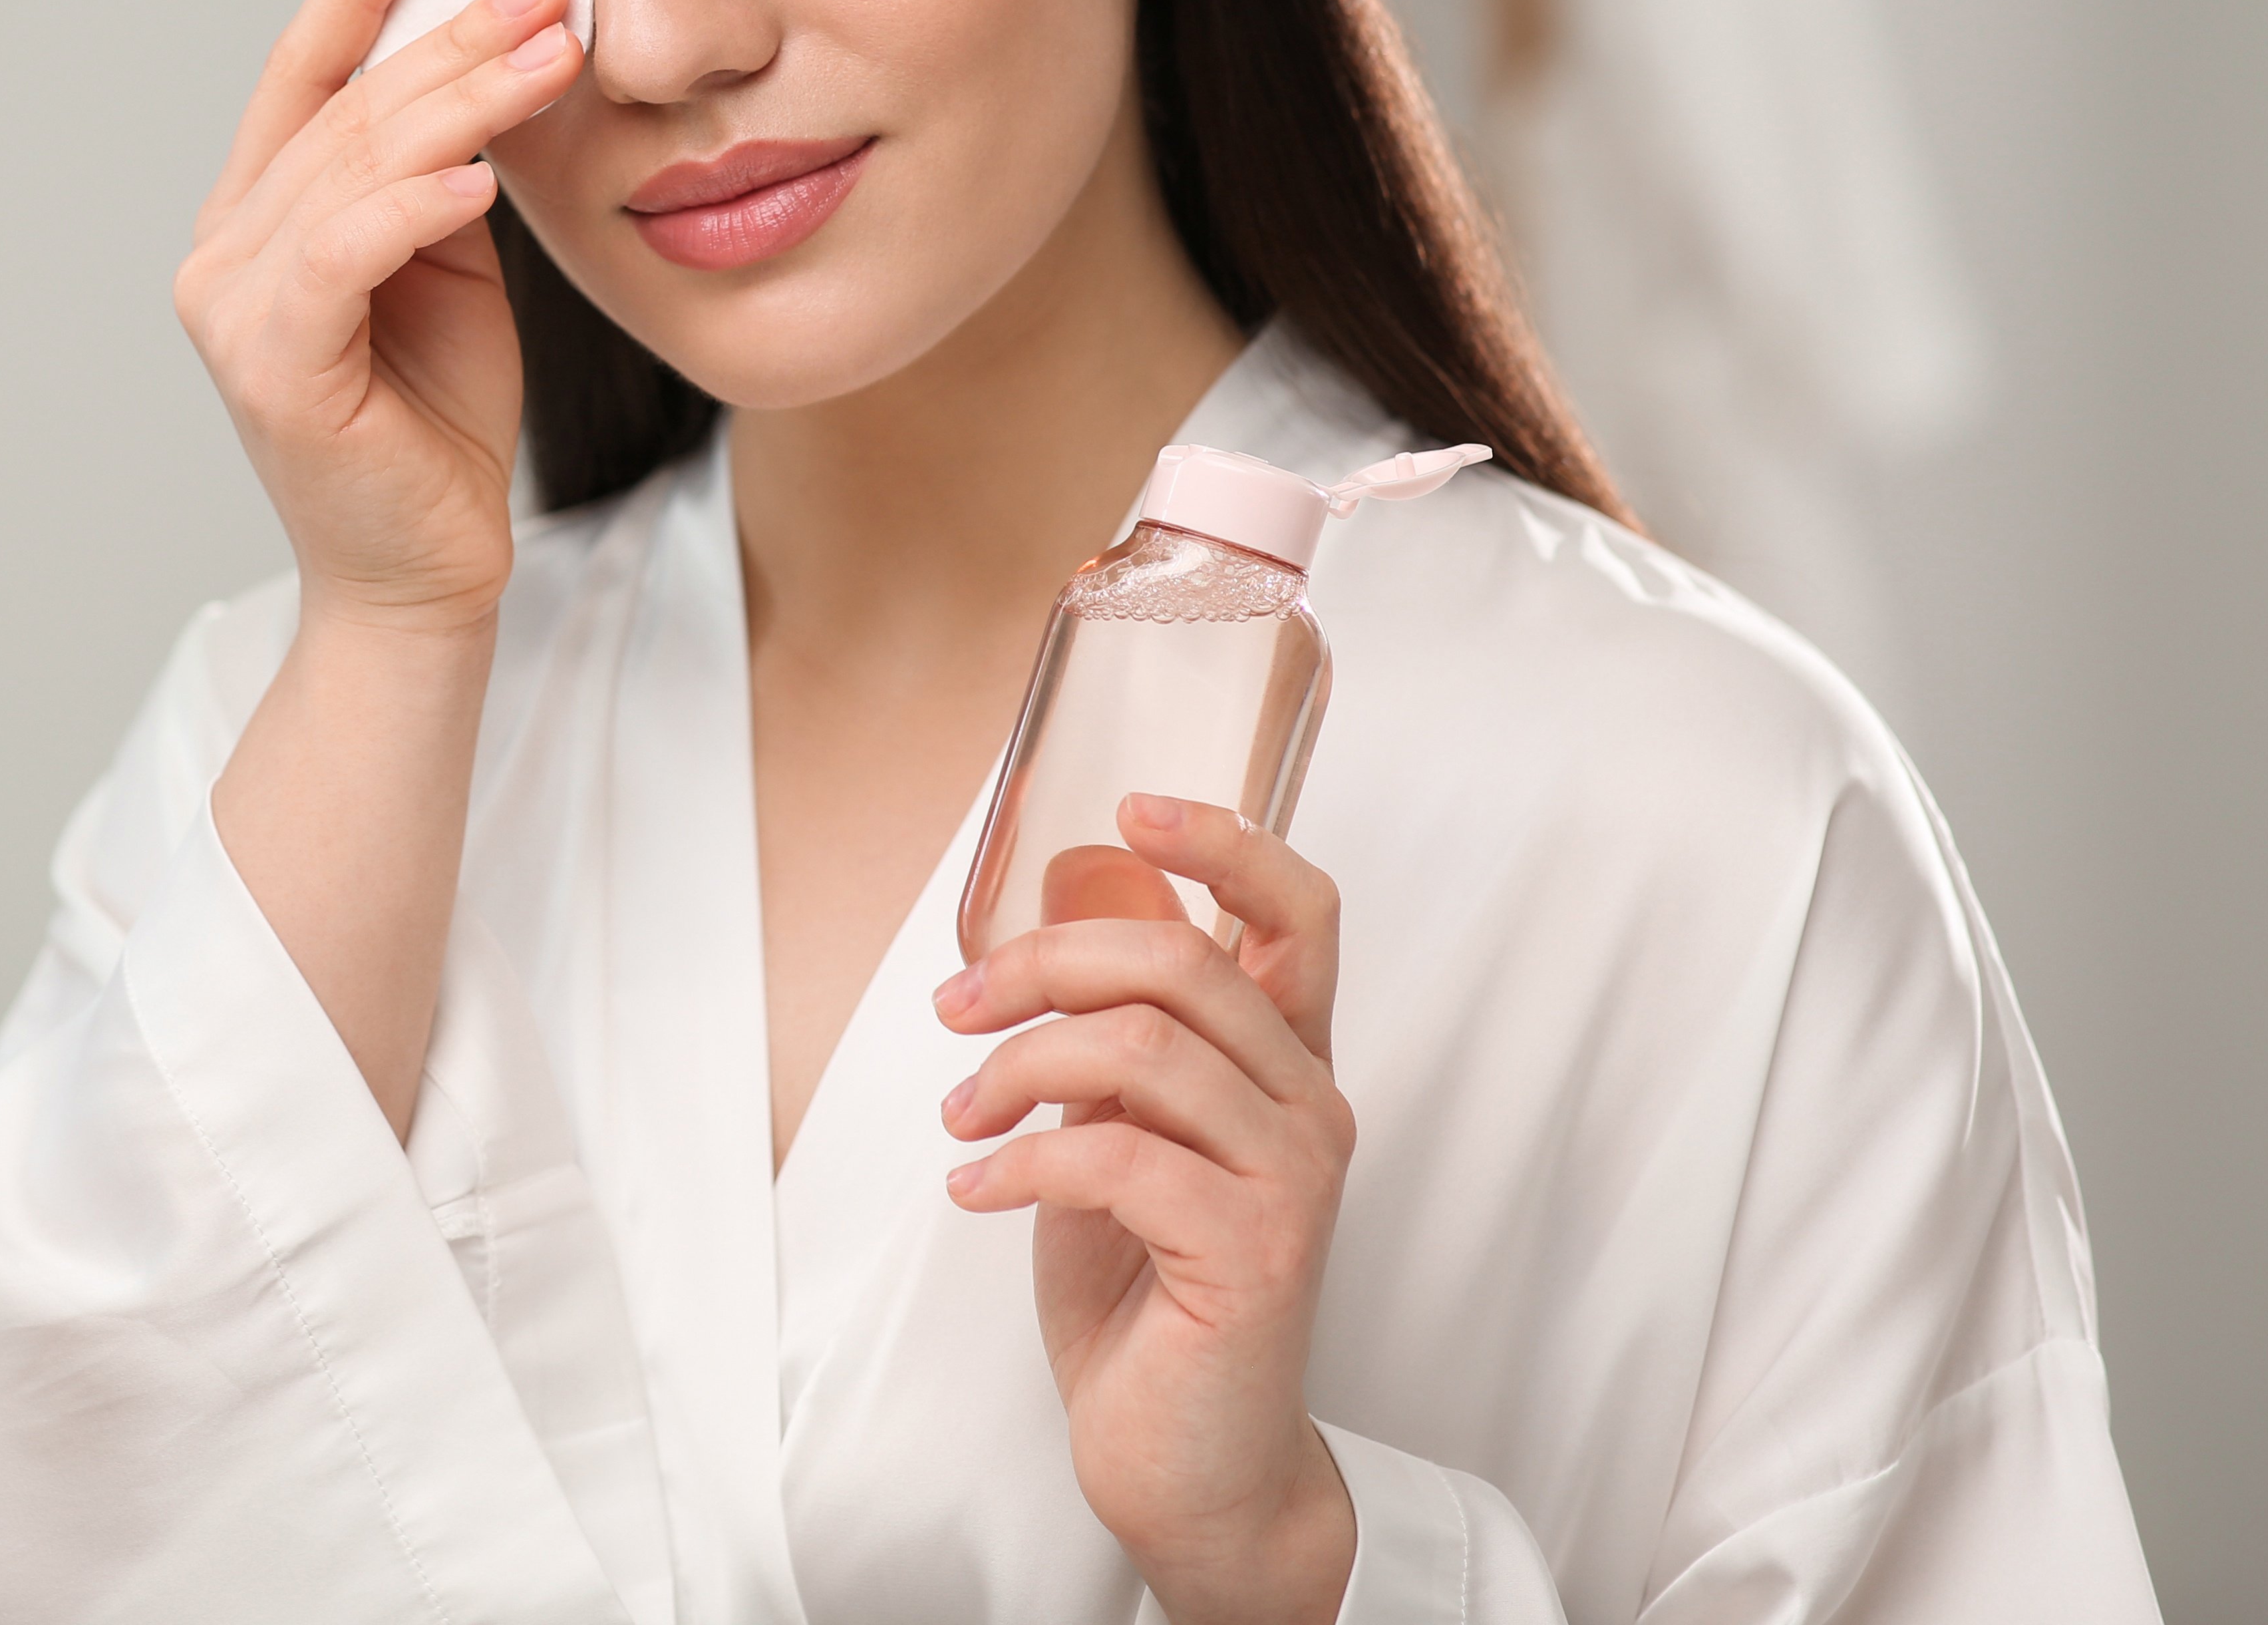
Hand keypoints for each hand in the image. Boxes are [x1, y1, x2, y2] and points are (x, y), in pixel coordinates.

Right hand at [175, 0, 585, 634]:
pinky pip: (344, 256)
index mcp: (257, 220)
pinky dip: (412, 208)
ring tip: (551, 49)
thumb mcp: (446, 266)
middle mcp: (225, 254)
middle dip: (450, 35)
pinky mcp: (274, 369)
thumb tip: (486, 60)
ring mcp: (234, 312)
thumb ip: (436, 172)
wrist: (427, 571)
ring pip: (354, 169)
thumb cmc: (436, 421)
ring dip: (460, 101)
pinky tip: (479, 177)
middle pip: (346, 112)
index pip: (303, 79)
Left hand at [931, 794, 1358, 1624]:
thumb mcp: (1120, 1136)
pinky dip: (1019, 1157)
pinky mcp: (1254, 1249)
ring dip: (1018, 1066)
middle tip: (957, 1011)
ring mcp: (1294, 1176)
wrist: (1186, 1458)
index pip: (1299, 912)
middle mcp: (1310, 1104)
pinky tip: (973, 1185)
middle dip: (1044, 964)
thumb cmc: (1146, 1292)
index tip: (1131, 809)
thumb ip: (1114, 1043)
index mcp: (1287, 1061)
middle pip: (1183, 961)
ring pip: (1144, 1047)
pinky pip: (1116, 1155)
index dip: (1225, 839)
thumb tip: (1047, 935)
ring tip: (960, 1114)